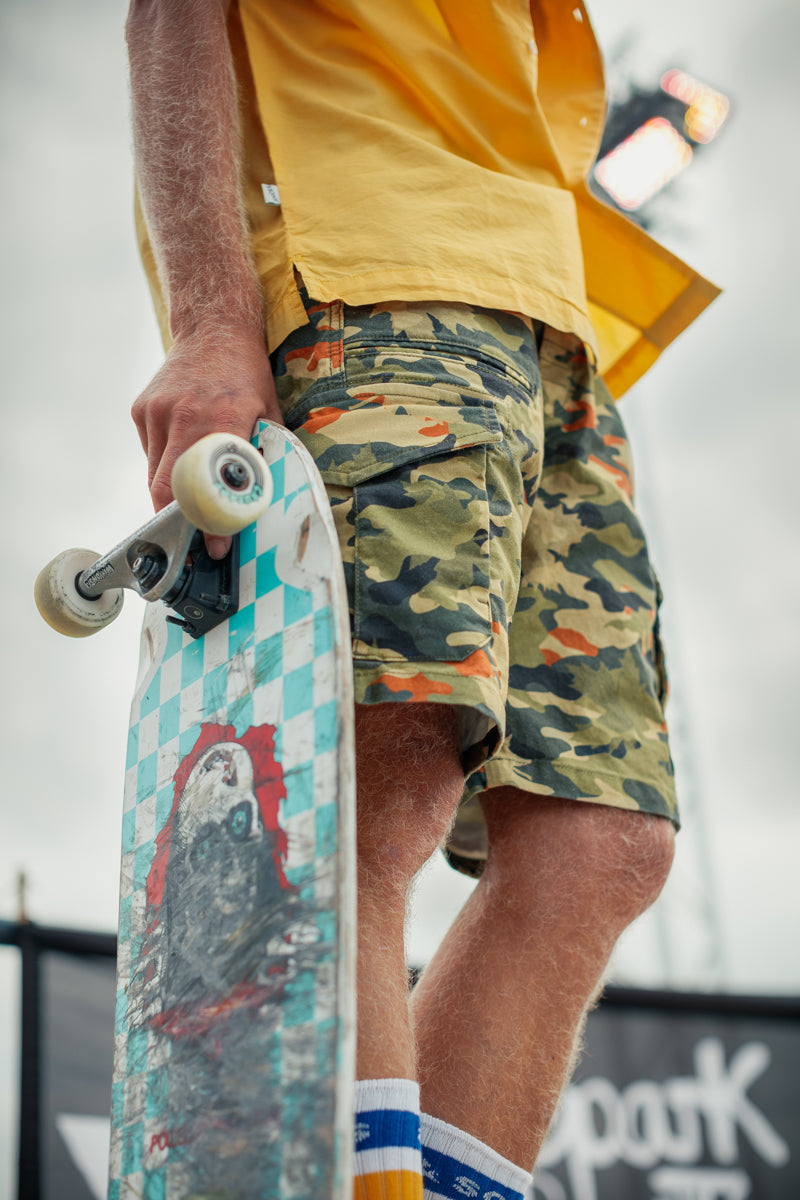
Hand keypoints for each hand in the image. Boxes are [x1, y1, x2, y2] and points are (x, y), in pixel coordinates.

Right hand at [131, 322, 281, 557]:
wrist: (213, 327)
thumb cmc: (247, 375)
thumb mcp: (269, 414)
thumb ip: (265, 456)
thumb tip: (263, 502)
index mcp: (222, 418)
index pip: (206, 485)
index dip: (208, 521)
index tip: (213, 546)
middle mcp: (184, 415)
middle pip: (166, 489)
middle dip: (178, 522)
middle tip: (194, 541)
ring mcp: (157, 412)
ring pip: (154, 476)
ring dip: (172, 496)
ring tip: (192, 503)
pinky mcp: (141, 410)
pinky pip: (149, 455)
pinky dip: (165, 466)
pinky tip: (183, 454)